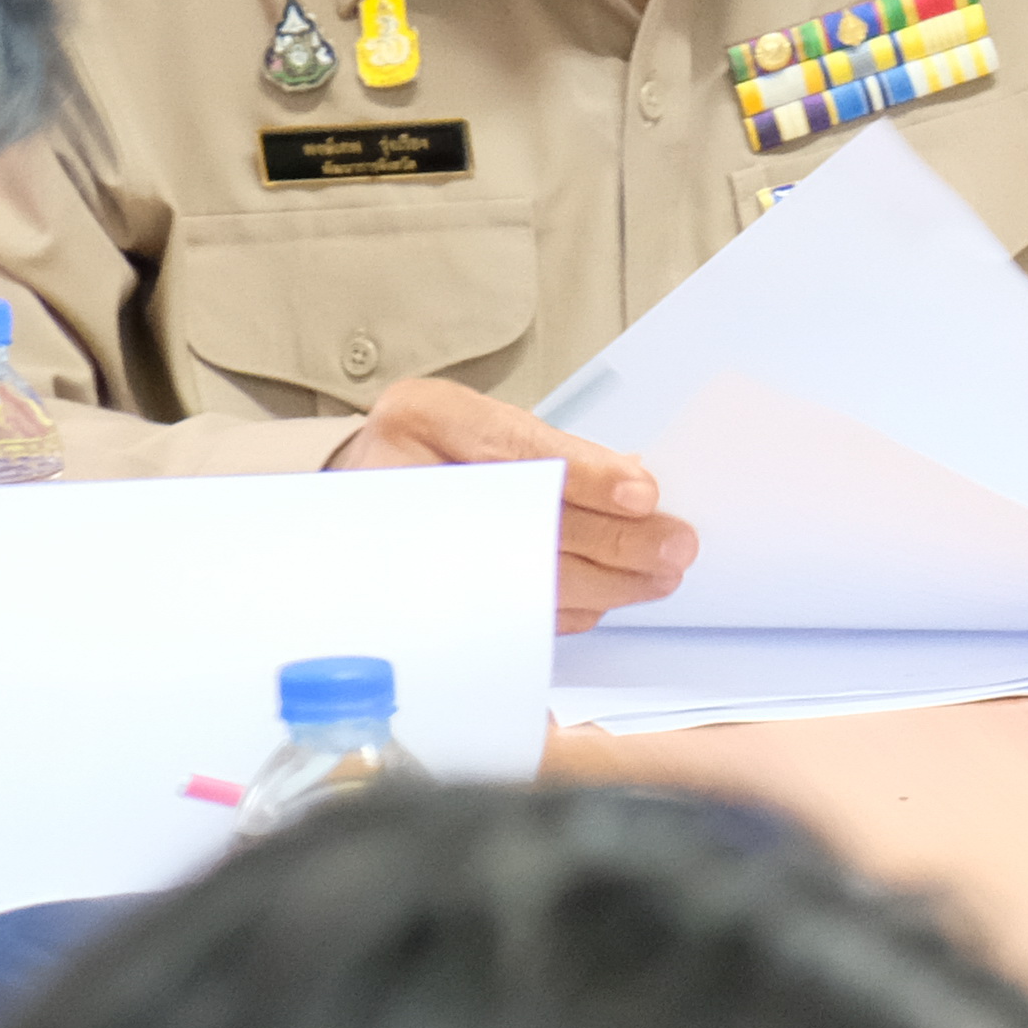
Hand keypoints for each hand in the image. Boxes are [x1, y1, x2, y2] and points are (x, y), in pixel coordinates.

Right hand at [329, 377, 694, 633]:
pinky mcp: (414, 596)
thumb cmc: (429, 450)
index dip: (586, 476)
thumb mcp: (480, 422)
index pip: (515, 450)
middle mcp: (401, 476)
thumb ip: (552, 451)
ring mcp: (402, 543)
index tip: (644, 495)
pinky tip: (604, 600)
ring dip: (600, 583)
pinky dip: (562, 608)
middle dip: (611, 540)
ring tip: (656, 577)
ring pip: (518, 575)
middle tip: (672, 549)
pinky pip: (501, 611)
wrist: (355, 490)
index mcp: (423, 416)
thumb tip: (634, 483)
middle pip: (524, 520)